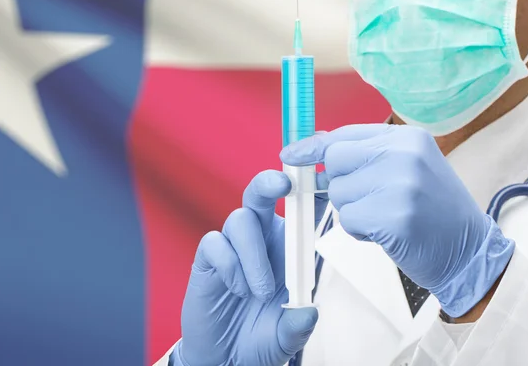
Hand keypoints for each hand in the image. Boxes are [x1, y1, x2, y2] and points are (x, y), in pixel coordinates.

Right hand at [174, 170, 328, 365]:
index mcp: (287, 244)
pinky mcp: (208, 258)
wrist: (226, 358)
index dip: (309, 189)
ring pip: (241, 218)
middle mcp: (261, 236)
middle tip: (283, 184)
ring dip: (254, 255)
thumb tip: (308, 312)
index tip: (319, 179)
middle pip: (262, 192)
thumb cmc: (262, 336)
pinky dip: (229, 265)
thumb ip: (297, 326)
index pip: (300, 208)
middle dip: (272, 181)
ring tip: (259, 292)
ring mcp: (233, 245)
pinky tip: (237, 288)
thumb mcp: (287, 336)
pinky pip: (215, 242)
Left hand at [280, 124, 513, 317]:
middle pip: (336, 160)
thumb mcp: (408, 167)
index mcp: (407, 137)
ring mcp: (401, 184)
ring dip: (353, 210)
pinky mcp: (394, 217)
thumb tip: (315, 148)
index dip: (315, 145)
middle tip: (368, 198)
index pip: (346, 133)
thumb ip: (366, 154)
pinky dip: (359, 230)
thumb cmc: (433, 209)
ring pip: (339, 192)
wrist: (470, 251)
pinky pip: (348, 219)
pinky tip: (386, 232)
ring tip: (385, 215)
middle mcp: (404, 153)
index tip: (291, 153)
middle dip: (341, 183)